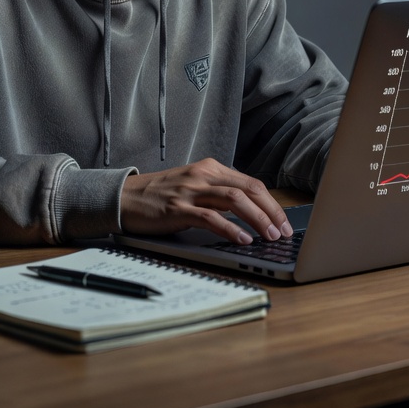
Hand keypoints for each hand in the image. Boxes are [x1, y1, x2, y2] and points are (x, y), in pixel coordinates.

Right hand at [120, 158, 292, 244]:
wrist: (124, 197)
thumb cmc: (161, 196)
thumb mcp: (194, 186)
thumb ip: (219, 194)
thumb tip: (251, 212)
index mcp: (211, 168)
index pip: (252, 183)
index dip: (272, 204)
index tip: (284, 222)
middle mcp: (204, 175)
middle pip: (249, 190)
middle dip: (271, 212)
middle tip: (284, 231)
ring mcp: (191, 191)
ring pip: (235, 201)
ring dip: (257, 219)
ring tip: (269, 236)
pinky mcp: (178, 208)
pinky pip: (211, 218)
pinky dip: (230, 229)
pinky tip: (242, 239)